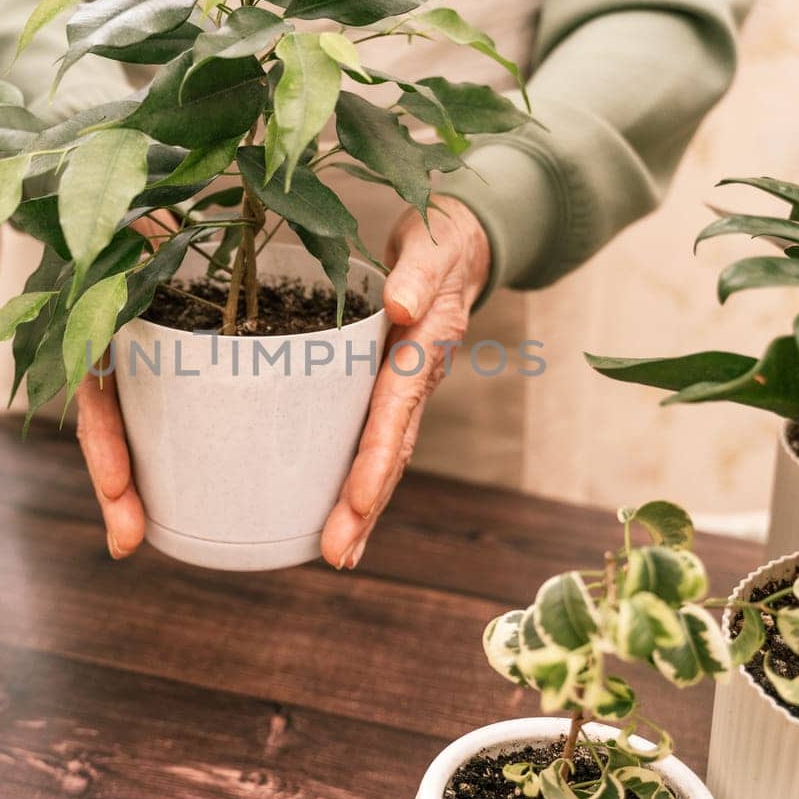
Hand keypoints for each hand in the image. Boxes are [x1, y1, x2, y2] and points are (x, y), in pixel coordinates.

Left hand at [79, 200, 491, 564]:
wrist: (461, 244)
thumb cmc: (439, 243)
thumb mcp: (431, 246)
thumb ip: (417, 272)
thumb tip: (401, 305)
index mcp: (422, 350)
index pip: (395, 413)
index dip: (375, 460)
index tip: (357, 503)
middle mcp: (416, 380)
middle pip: (392, 452)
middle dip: (365, 507)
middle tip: (337, 555)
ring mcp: (406, 390)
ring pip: (386, 457)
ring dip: (363, 509)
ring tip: (338, 554)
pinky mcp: (390, 390)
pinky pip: (376, 441)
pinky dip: (359, 482)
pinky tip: (340, 517)